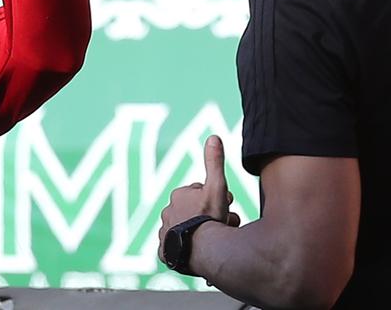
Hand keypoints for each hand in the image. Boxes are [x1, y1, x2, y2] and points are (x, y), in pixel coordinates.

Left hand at [158, 136, 240, 263]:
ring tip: (213, 242)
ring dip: (202, 234)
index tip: (225, 208)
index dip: (218, 200)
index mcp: (179, 195)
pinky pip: (179, 248)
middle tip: (223, 227)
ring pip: (190, 230)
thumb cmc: (208, 218)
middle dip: (211, 218)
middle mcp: (168, 212)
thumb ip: (214, 163)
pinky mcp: (165, 251)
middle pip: (196, 212)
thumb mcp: (216, 187)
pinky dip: (189, 249)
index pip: (203, 194)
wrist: (199, 250)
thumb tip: (213, 137)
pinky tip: (200, 253)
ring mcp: (165, 232)